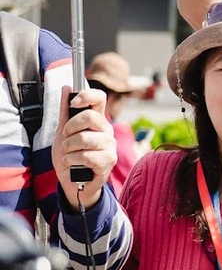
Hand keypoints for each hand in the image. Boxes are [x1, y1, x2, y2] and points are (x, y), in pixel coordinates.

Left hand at [51, 88, 116, 210]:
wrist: (72, 181)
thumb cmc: (70, 156)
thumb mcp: (62, 131)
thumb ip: (65, 111)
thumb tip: (67, 88)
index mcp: (97, 121)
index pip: (100, 98)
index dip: (87, 96)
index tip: (74, 103)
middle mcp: (106, 131)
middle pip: (91, 117)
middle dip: (70, 128)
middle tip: (66, 137)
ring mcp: (110, 146)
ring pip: (85, 138)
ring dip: (68, 148)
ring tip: (68, 154)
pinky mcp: (108, 161)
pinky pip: (86, 155)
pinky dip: (71, 160)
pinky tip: (72, 163)